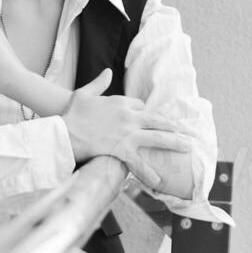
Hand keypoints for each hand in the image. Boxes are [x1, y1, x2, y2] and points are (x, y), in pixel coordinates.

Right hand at [62, 70, 192, 187]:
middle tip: (188, 132)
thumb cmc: (71, 114)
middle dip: (174, 126)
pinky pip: (138, 162)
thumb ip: (99, 83)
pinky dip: (148, 172)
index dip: (143, 114)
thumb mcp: (84, 93)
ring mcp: (126, 133)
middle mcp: (128, 116)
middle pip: (157, 120)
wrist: (63, 132)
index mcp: (121, 102)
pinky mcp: (120, 149)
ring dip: (174, 142)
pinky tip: (158, 180)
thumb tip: (108, 72)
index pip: (141, 106)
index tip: (144, 120)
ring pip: (156, 137)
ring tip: (187, 148)